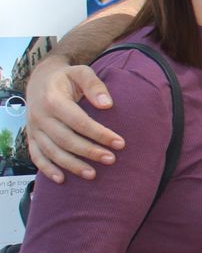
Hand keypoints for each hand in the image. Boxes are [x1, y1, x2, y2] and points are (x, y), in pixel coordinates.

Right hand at [24, 55, 121, 182]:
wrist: (40, 80)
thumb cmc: (67, 78)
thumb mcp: (81, 72)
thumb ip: (94, 85)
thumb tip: (107, 104)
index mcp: (53, 100)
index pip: (79, 121)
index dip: (99, 133)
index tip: (120, 143)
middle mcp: (40, 116)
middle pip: (66, 139)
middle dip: (89, 151)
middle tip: (111, 160)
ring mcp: (34, 128)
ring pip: (52, 151)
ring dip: (72, 165)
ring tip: (92, 174)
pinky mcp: (31, 137)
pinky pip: (36, 156)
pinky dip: (47, 169)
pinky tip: (62, 179)